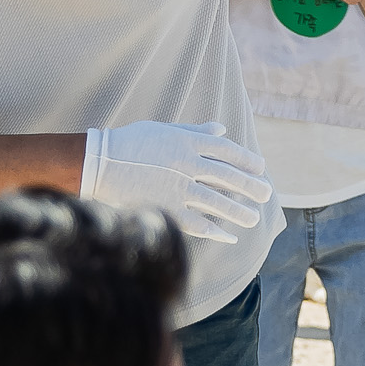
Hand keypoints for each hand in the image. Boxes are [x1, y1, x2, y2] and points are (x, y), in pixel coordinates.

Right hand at [80, 119, 273, 245]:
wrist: (98, 162)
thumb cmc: (130, 143)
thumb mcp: (163, 130)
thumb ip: (194, 131)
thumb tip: (221, 129)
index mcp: (186, 141)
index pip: (226, 150)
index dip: (246, 160)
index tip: (260, 168)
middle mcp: (186, 163)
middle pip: (227, 176)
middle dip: (250, 186)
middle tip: (266, 194)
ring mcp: (177, 187)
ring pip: (217, 201)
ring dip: (238, 211)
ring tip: (253, 218)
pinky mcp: (167, 208)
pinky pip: (198, 223)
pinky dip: (216, 231)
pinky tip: (230, 236)